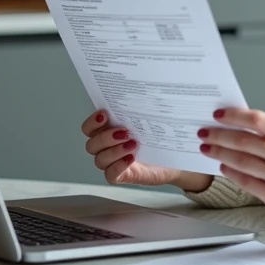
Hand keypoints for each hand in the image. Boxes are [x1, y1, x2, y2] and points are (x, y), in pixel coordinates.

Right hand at [80, 110, 211, 190]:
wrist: (175, 159)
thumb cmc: (160, 138)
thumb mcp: (152, 120)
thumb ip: (145, 108)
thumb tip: (150, 89)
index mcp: (108, 130)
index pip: (89, 127)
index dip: (92, 121)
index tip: (105, 114)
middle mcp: (107, 147)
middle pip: (91, 144)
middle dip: (105, 137)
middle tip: (125, 131)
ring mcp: (112, 162)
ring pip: (99, 160)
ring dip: (114, 151)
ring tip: (132, 144)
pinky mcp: (121, 176)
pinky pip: (110, 175)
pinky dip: (118, 166)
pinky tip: (131, 159)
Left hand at [199, 108, 264, 233]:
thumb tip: (240, 125)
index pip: (258, 120)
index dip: (234, 116)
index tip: (217, 115)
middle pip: (244, 141)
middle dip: (219, 135)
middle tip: (204, 132)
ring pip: (241, 161)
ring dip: (220, 153)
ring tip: (207, 148)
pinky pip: (246, 182)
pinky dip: (231, 172)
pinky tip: (223, 166)